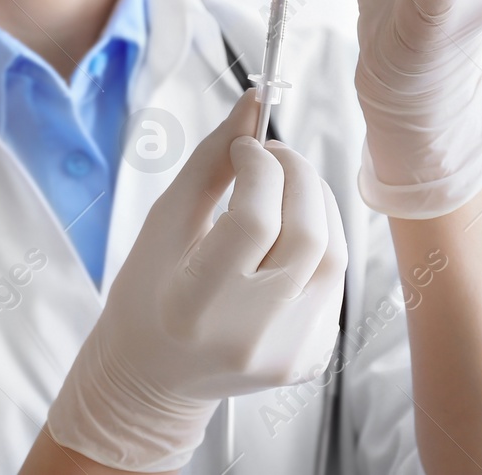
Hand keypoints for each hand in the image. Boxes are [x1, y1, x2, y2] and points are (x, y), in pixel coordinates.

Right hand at [44, 89, 346, 471]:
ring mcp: (285, 353)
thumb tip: (252, 104)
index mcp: (195, 305)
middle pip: (308, 235)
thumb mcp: (162, 223)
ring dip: (318, 205)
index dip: (259, 168)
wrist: (153, 376)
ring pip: (334, 256)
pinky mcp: (310, 359)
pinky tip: (285, 238)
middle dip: (299, 176)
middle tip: (275, 156)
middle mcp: (247, 337)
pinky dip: (318, 244)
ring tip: (286, 188)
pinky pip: (334, 284)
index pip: (253, 220)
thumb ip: (210, 163)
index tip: (245, 148)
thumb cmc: (147, 294)